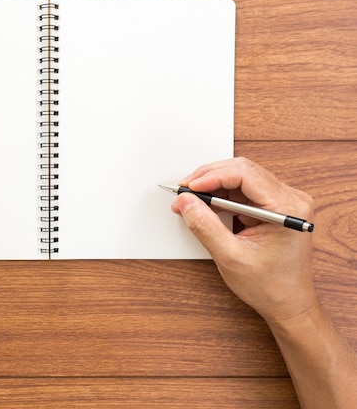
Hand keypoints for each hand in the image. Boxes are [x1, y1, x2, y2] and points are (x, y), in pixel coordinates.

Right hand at [171, 157, 316, 322]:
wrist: (289, 304)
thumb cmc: (271, 286)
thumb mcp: (230, 257)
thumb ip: (205, 226)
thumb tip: (186, 201)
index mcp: (287, 208)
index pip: (245, 174)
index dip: (212, 176)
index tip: (188, 187)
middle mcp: (290, 199)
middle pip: (242, 171)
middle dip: (209, 178)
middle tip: (184, 192)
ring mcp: (283, 202)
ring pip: (241, 178)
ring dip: (213, 186)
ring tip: (190, 200)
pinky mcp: (274, 207)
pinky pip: (244, 191)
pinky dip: (221, 195)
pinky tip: (205, 204)